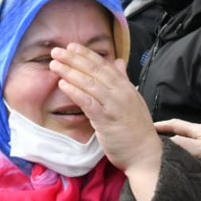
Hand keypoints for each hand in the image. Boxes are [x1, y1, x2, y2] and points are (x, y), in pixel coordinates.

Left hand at [50, 43, 162, 200]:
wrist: (146, 153)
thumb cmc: (136, 130)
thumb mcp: (133, 100)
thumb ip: (124, 81)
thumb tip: (119, 62)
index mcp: (126, 87)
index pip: (105, 65)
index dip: (87, 54)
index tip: (72, 46)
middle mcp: (121, 92)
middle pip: (95, 70)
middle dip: (74, 59)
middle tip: (57, 51)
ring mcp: (114, 105)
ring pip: (90, 83)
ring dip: (70, 72)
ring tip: (54, 65)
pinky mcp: (107, 120)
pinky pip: (88, 102)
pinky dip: (75, 92)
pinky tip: (63, 84)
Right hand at [154, 119, 200, 171]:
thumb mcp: (200, 148)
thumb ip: (182, 145)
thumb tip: (165, 144)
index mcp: (197, 129)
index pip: (174, 124)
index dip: (161, 125)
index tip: (148, 127)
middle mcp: (200, 133)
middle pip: (178, 131)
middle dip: (165, 134)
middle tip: (152, 140)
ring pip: (184, 141)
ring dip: (173, 144)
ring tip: (162, 151)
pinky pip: (191, 149)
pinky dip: (183, 152)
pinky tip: (179, 159)